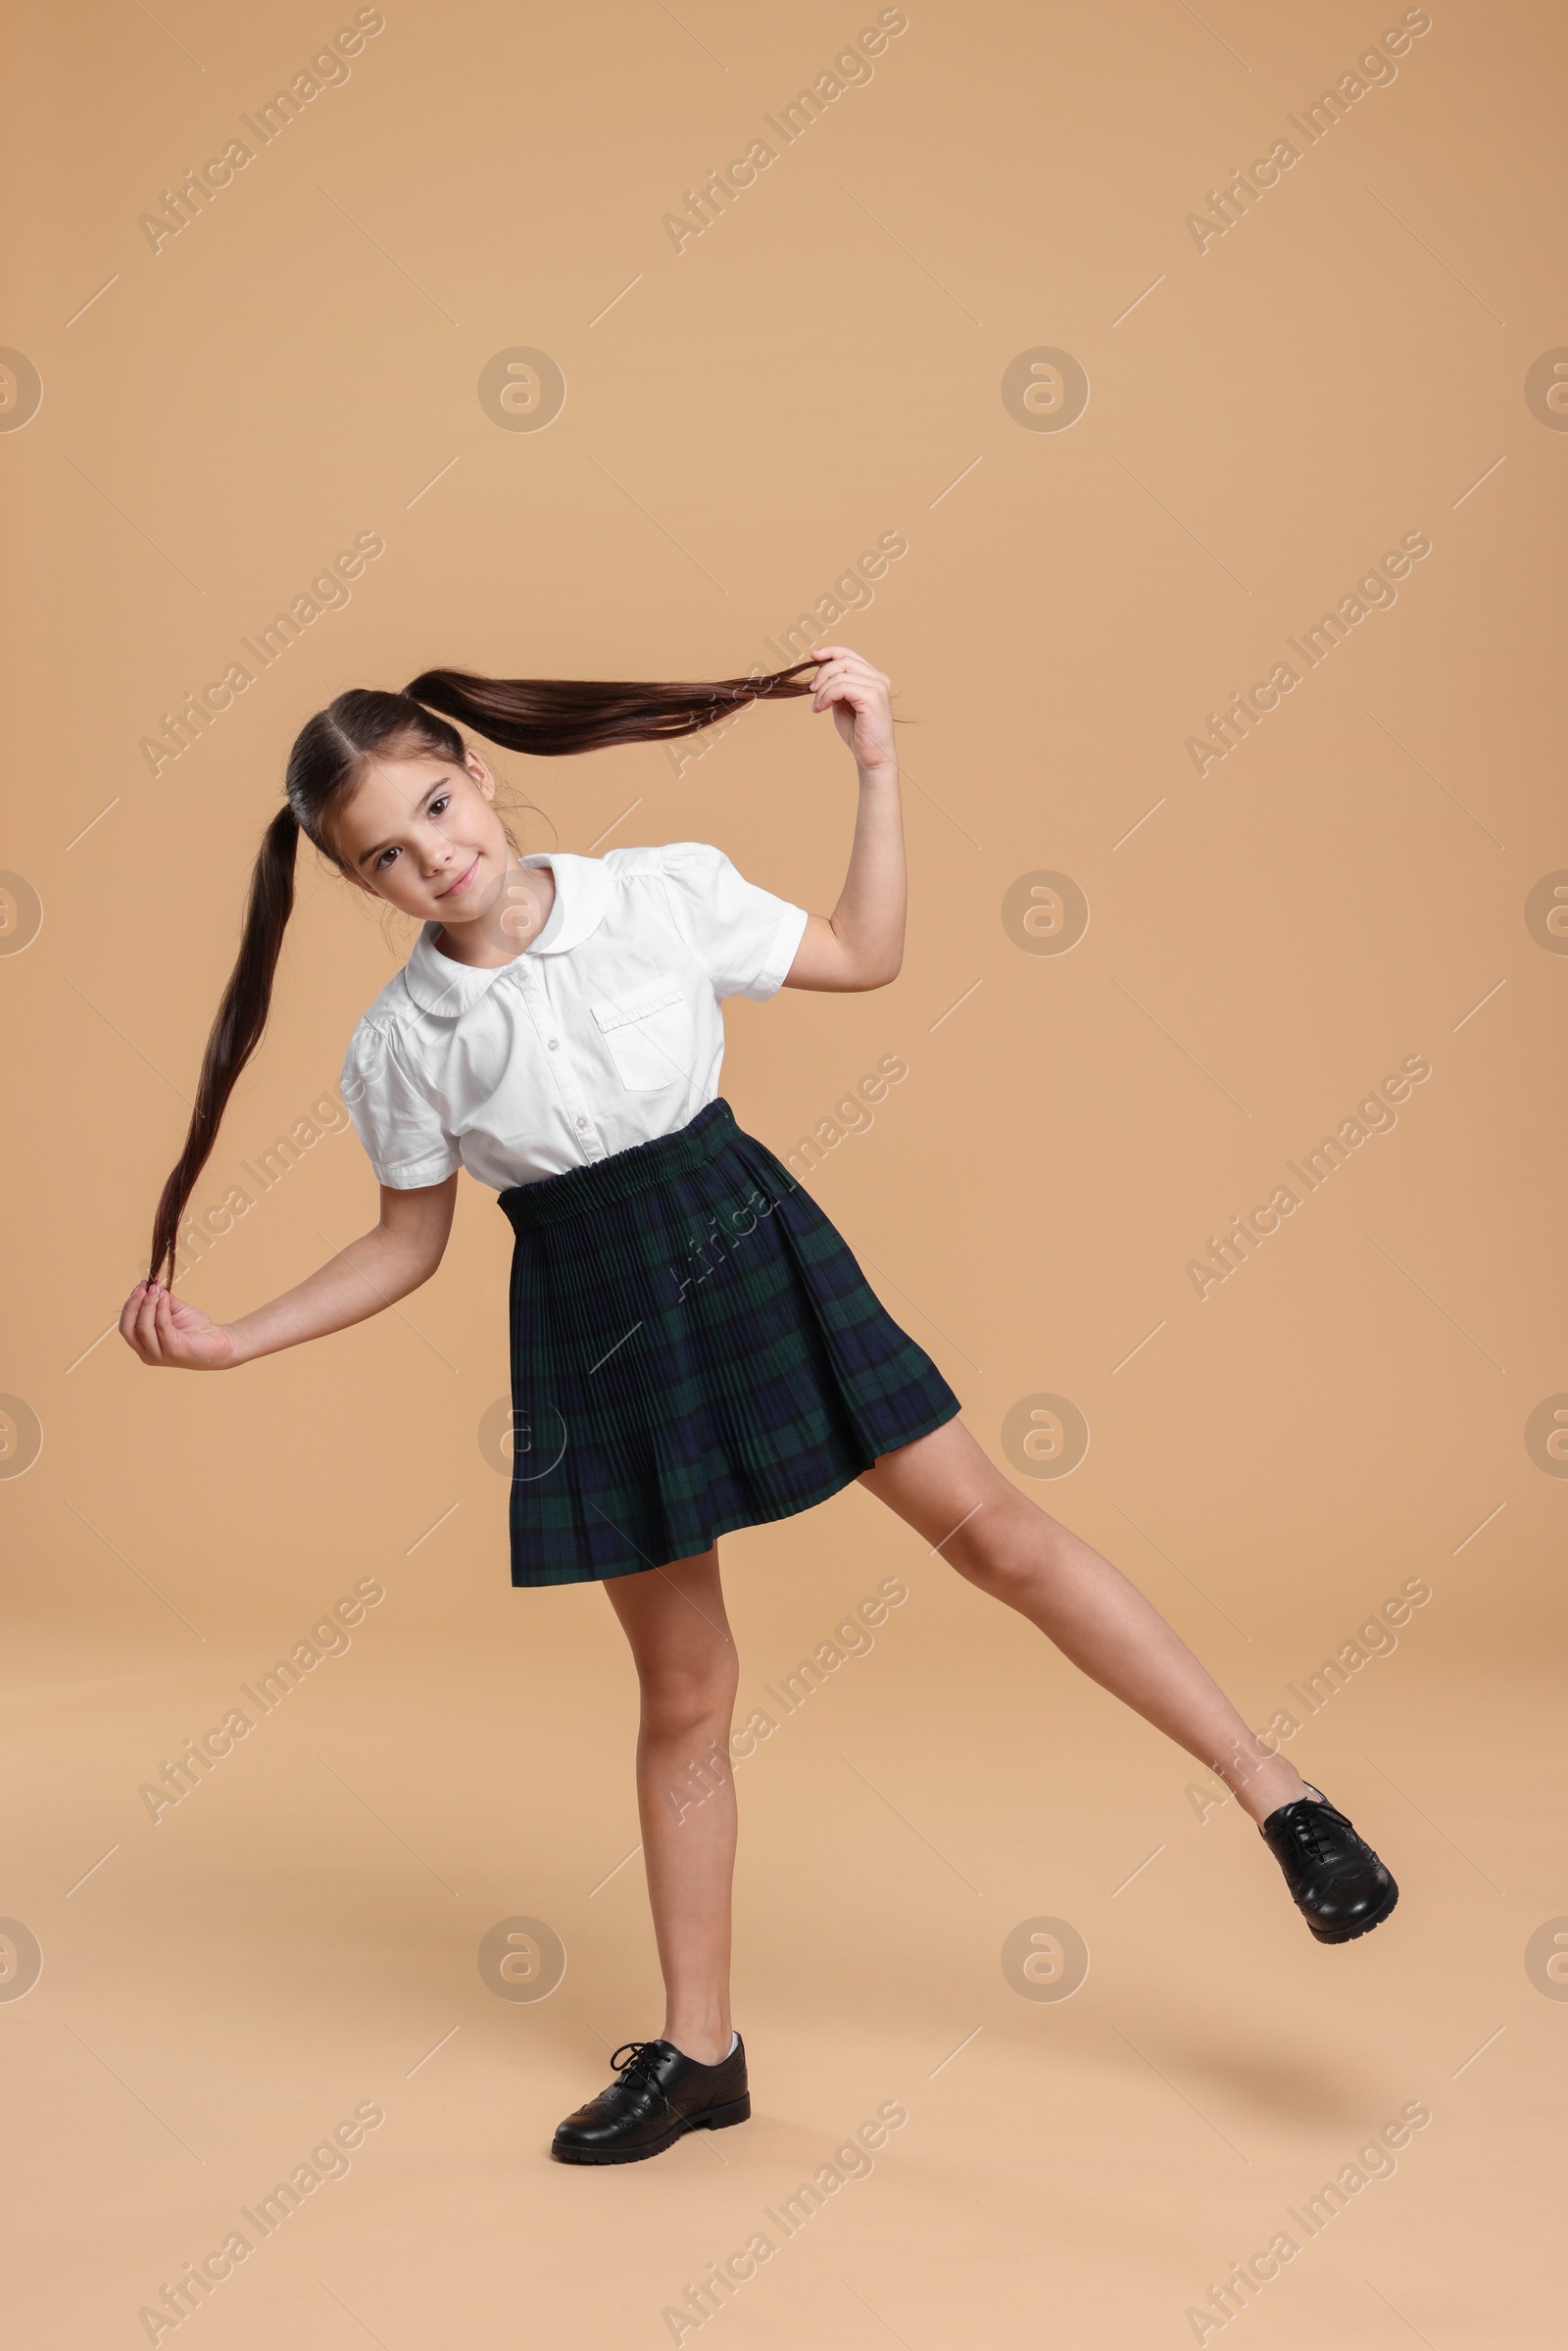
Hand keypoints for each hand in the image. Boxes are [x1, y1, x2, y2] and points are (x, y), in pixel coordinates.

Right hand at [120, 1280, 239, 1370]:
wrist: (223, 1343)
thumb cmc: (197, 1329)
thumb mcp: (174, 1311)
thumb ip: (161, 1301)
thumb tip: (152, 1285)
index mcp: (144, 1346)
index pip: (127, 1326)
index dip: (130, 1305)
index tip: (140, 1285)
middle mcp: (148, 1354)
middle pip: (129, 1329)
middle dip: (134, 1305)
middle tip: (144, 1286)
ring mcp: (160, 1356)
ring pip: (144, 1328)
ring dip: (148, 1304)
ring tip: (156, 1289)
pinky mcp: (175, 1352)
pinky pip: (162, 1327)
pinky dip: (161, 1310)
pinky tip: (166, 1298)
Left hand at [809, 646, 896, 772]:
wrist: (872, 756)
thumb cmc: (858, 732)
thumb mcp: (842, 702)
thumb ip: (836, 686)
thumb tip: (820, 672)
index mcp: (873, 677)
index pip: (849, 654)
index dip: (829, 652)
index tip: (813, 656)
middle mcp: (879, 678)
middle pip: (843, 661)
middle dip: (822, 673)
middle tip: (811, 690)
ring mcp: (878, 687)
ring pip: (841, 674)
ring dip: (822, 690)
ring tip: (817, 706)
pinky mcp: (873, 697)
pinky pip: (842, 687)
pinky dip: (827, 696)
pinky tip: (821, 708)